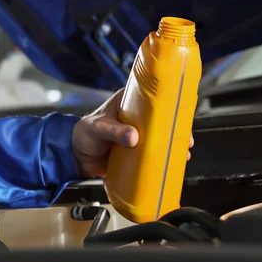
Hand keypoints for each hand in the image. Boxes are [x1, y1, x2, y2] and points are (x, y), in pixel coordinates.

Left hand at [72, 88, 194, 177]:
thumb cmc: (84, 134)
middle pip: (162, 119)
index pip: (152, 97)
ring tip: (183, 152)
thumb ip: (114, 131)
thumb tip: (133, 137)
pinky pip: (152, 154)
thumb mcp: (99, 128)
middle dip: (177, 128)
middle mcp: (137, 117)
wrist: (76, 157)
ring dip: (172, 145)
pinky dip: (162, 158)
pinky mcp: (137, 151)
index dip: (169, 102)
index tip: (182, 109)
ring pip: (160, 137)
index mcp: (129, 102)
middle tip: (186, 137)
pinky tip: (172, 164)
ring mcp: (138, 135)